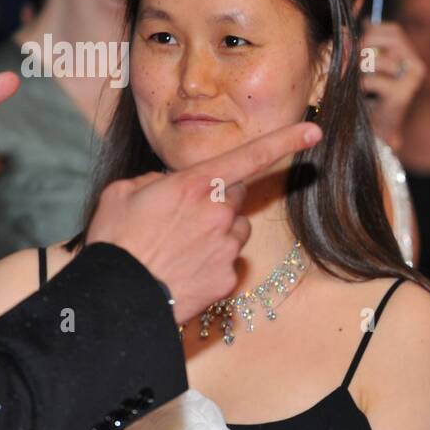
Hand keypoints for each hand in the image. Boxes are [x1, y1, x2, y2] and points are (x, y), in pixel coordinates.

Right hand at [85, 120, 321, 324]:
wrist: (117, 297)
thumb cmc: (115, 241)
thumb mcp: (122, 193)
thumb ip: (156, 180)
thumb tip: (170, 184)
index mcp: (195, 185)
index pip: (251, 156)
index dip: (286, 141)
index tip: (314, 132)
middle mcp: (220, 213)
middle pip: (237, 196)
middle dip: (218, 200)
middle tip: (183, 217)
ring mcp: (227, 247)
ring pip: (236, 230)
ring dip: (218, 233)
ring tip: (181, 247)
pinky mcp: (229, 278)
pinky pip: (229, 262)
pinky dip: (212, 264)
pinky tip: (185, 270)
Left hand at [358, 21, 424, 153]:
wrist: (376, 129)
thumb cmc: (367, 95)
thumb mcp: (362, 64)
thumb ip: (356, 45)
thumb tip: (345, 29)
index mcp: (408, 55)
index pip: (393, 30)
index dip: (372, 33)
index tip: (359, 46)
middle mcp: (415, 65)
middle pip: (389, 40)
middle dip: (366, 47)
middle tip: (355, 63)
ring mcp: (412, 79)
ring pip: (380, 59)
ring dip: (362, 69)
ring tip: (360, 81)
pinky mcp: (403, 94)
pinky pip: (373, 80)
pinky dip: (362, 86)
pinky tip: (364, 95)